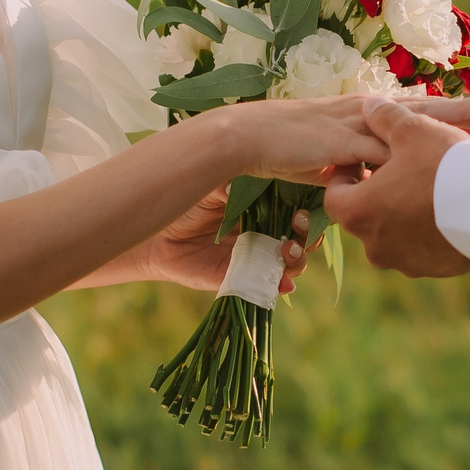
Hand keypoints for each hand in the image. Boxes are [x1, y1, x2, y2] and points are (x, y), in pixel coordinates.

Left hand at [149, 190, 311, 293]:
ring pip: (293, 262)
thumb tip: (244, 185)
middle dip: (309, 233)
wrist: (160, 238)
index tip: (304, 204)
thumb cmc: (186, 205)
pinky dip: (281, 286)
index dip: (309, 208)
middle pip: (303, 236)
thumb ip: (230, 183)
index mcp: (265, 207)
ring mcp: (258, 259)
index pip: (299, 208)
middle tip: (297, 223)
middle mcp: (267, 233)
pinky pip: (269, 286)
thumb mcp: (210, 187)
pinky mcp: (244, 280)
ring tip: (286, 251)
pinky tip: (282, 283)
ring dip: (298, 258)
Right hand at [212, 91, 469, 183]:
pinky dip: (409, 152)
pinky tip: (434, 154)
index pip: (420, 114)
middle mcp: (368, 114)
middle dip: (468, 112)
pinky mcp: (341, 141)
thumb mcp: (335, 157)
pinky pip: (381, 148)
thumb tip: (378, 180)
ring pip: (413, 124)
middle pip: (427, 111)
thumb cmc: (287, 148)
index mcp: (368, 116)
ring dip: (452, 124)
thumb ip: (361, 164)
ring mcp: (356, 125)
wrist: (248, 136)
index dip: (456, 115)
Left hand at [323, 98, 469, 277]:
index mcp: (358, 213)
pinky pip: (425, 246)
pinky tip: (451, 207)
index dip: (349, 172)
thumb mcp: (412, 129)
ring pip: (396, 231)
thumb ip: (385, 117)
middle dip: (380, 191)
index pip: (336, 194)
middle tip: (401, 170)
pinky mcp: (436, 270)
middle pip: (366, 214)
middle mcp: (375, 245)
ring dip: (405, 211)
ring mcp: (406, 262)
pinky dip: (430, 229)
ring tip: (430, 186)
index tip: (366, 158)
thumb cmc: (446, 165)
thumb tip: (371, 106)